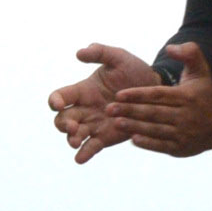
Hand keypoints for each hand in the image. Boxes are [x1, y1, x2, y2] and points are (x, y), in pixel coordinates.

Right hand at [48, 44, 160, 164]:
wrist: (155, 90)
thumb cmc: (134, 71)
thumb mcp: (119, 57)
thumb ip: (100, 52)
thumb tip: (80, 53)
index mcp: (83, 90)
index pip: (61, 96)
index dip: (55, 101)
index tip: (57, 104)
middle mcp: (84, 109)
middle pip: (63, 119)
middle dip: (63, 124)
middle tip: (72, 126)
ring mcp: (94, 125)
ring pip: (74, 135)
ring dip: (71, 139)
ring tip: (75, 141)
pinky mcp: (105, 137)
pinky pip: (91, 146)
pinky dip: (84, 153)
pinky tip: (80, 158)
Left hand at [108, 43, 211, 157]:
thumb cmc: (204, 94)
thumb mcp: (201, 71)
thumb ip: (189, 53)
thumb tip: (170, 48)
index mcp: (187, 96)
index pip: (158, 95)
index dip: (137, 94)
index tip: (119, 94)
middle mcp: (186, 116)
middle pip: (154, 113)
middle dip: (130, 111)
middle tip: (109, 109)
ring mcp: (184, 134)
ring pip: (155, 130)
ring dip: (135, 127)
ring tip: (116, 122)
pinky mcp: (181, 148)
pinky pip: (161, 145)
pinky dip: (147, 143)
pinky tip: (132, 139)